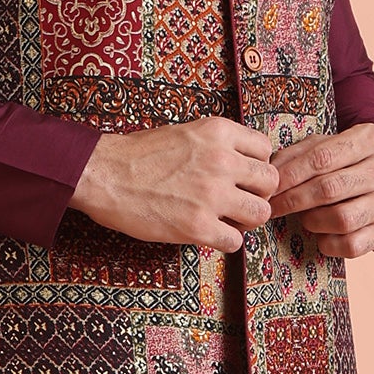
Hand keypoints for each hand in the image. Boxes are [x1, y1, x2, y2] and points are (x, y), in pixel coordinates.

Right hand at [69, 117, 281, 250]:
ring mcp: (211, 195)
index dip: (257, 166)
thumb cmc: (139, 155)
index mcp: (218, 132)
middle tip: (239, 201)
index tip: (243, 176)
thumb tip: (243, 164)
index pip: (266, 149)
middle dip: (258, 193)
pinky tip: (208, 233)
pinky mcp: (198, 226)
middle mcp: (221, 161)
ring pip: (260, 213)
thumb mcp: (186, 132)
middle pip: (270, 182)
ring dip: (246, 219)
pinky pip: (235, 242)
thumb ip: (218, 144)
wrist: (104, 174)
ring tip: (226, 219)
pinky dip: (225, 241)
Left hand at [267, 124, 373, 258]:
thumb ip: (303, 152)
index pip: (322, 157)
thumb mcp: (336, 143)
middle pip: (329, 189)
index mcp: (370, 139)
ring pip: (341, 219)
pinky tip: (323, 234)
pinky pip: (352, 245)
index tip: (269, 188)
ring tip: (305, 217)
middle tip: (273, 207)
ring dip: (312, 221)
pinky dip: (329, 243)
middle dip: (294, 200)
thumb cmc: (358, 159)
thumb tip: (270, 170)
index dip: (290, 175)